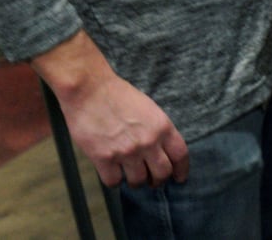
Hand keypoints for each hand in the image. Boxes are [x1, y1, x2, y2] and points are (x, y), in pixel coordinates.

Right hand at [62, 72, 190, 187]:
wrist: (89, 89)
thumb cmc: (118, 95)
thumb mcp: (149, 109)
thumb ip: (157, 130)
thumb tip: (160, 152)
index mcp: (162, 127)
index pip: (180, 155)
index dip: (181, 170)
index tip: (179, 178)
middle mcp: (148, 141)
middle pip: (162, 173)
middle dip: (158, 180)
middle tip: (152, 181)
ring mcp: (126, 151)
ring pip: (138, 181)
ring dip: (135, 182)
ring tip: (130, 175)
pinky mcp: (104, 158)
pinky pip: (114, 182)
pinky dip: (114, 180)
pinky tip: (112, 172)